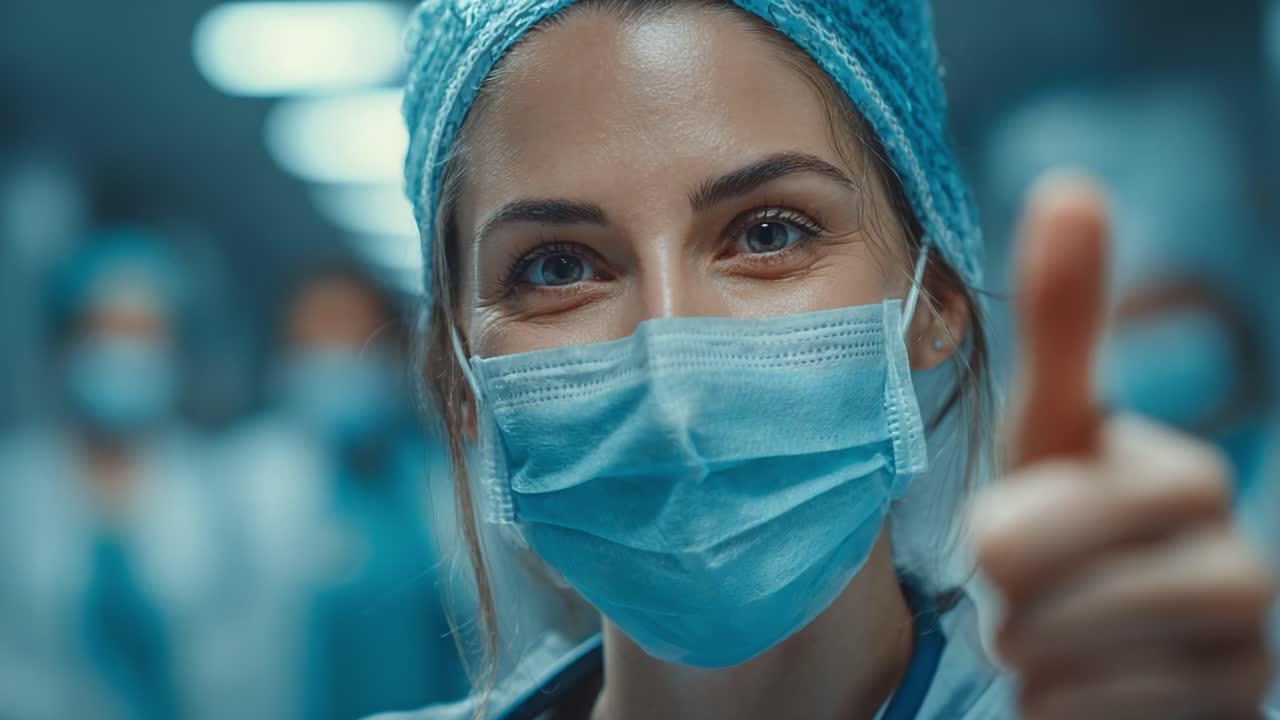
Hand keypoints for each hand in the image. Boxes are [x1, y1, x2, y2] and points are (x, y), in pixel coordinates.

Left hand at [970, 173, 1276, 719]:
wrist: (1095, 651)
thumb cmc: (1063, 528)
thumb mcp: (1050, 429)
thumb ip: (1065, 320)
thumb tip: (1071, 183)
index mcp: (1184, 478)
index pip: (1060, 509)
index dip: (1006, 536)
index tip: (999, 542)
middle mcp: (1238, 561)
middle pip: (1054, 584)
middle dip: (1007, 596)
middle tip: (1017, 597)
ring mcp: (1241, 651)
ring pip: (1080, 665)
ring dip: (1033, 659)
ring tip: (1049, 642)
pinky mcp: (1232, 716)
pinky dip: (1068, 713)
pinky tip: (1082, 693)